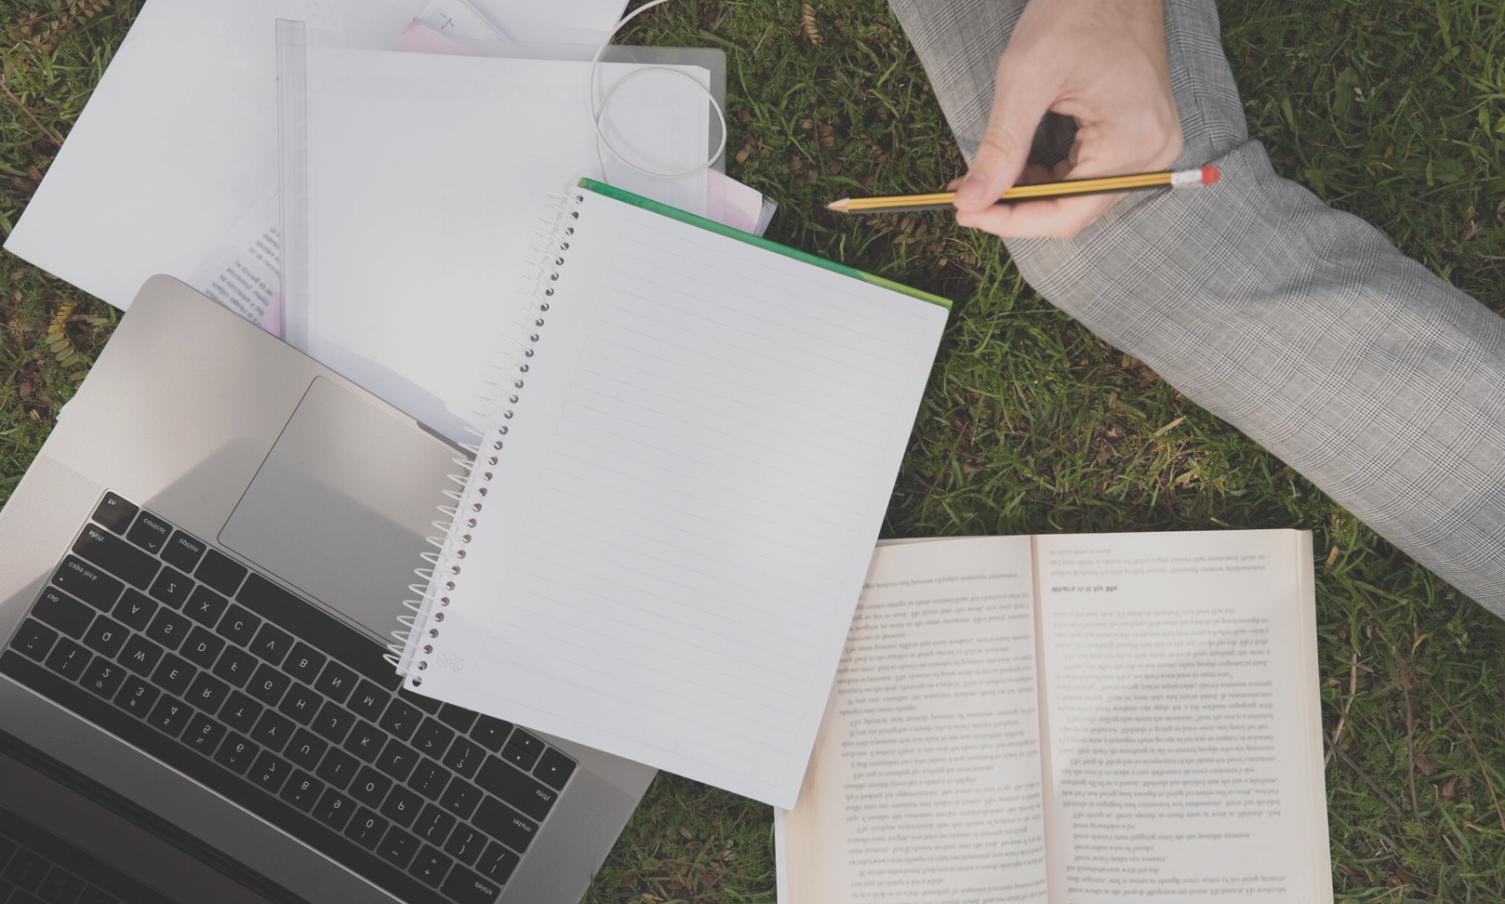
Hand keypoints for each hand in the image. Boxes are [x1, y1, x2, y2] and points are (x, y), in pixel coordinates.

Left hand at [952, 0, 1182, 238]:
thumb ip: (1000, 148)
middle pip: (1073, 210)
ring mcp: (1148, 146)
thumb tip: (972, 201)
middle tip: (965, 200)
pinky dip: (1047, 175)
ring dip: (1027, 192)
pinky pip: (1086, 174)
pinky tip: (1012, 167)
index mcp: (1133, 143)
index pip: (1067, 212)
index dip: (1012, 221)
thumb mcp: (1026, 79)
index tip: (966, 214)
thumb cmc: (1077, 11)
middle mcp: (1151, 154)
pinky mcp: (1136, 137)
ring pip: (1076, 196)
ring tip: (980, 182)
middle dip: (1016, 207)